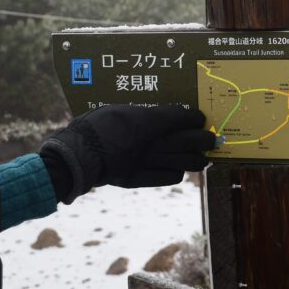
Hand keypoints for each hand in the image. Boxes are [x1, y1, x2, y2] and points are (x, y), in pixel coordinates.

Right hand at [40, 104, 214, 203]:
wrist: (76, 156)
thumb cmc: (94, 126)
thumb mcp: (118, 110)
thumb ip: (142, 114)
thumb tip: (161, 116)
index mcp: (146, 121)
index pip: (182, 117)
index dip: (194, 118)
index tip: (199, 117)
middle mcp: (152, 142)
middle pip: (190, 140)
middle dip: (205, 138)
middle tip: (211, 138)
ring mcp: (148, 162)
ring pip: (185, 161)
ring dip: (197, 158)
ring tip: (202, 156)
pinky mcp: (141, 178)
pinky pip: (170, 177)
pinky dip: (177, 172)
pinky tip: (177, 168)